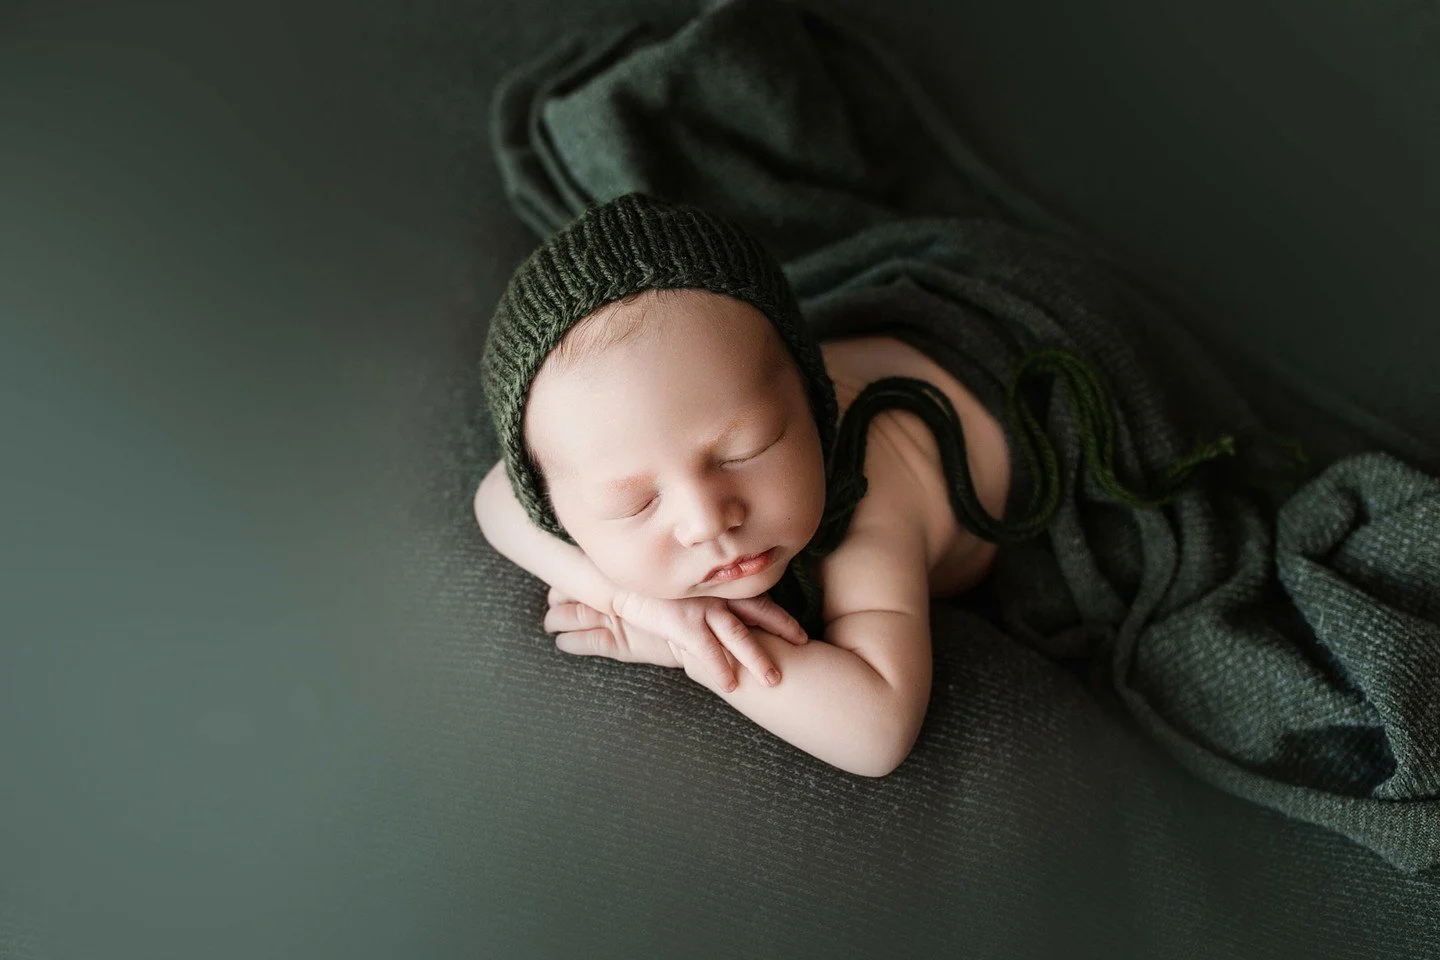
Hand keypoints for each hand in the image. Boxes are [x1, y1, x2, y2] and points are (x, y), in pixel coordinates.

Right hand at [545, 586, 809, 690]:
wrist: (621, 580)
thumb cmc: (651, 586)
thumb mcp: (683, 587)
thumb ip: (701, 596)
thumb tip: (718, 612)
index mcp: (719, 588)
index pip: (758, 601)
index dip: (781, 618)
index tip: (801, 634)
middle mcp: (716, 596)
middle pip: (758, 615)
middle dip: (783, 632)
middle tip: (805, 649)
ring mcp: (701, 609)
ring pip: (738, 635)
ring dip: (756, 659)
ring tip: (773, 681)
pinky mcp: (682, 623)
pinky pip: (706, 650)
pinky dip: (719, 667)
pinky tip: (730, 684)